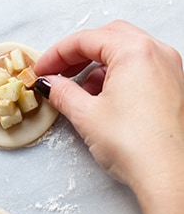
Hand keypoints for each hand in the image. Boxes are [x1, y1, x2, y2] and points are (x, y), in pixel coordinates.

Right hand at [34, 22, 183, 208]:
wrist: (168, 175)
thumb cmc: (137, 146)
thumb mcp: (86, 115)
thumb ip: (63, 93)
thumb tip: (50, 84)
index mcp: (135, 50)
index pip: (86, 39)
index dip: (57, 53)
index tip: (42, 69)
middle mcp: (157, 53)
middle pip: (109, 37)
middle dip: (80, 54)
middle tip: (58, 73)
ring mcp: (170, 69)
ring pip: (127, 52)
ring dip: (100, 65)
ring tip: (80, 91)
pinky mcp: (175, 87)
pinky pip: (142, 69)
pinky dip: (120, 76)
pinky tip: (106, 99)